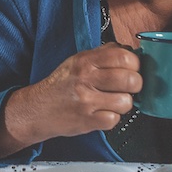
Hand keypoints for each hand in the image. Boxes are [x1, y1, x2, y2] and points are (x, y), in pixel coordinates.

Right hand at [0, 42, 139, 157]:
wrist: (36, 109)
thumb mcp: (79, 61)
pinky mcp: (87, 121)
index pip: (124, 57)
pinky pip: (114, 120)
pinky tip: (103, 112)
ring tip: (113, 101)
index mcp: (86, 61)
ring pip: (126, 102)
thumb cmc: (62, 84)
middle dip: (135, 85)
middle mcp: (86, 79)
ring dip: (124, 103)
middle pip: (130, 80)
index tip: (133, 69)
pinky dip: (112, 118)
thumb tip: (129, 50)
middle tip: (129, 87)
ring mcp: (87, 101)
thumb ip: (104, 53)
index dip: (135, 64)